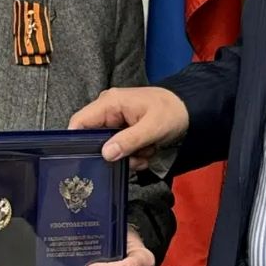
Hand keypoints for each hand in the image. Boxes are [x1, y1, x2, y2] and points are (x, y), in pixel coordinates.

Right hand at [69, 85, 188, 166]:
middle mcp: (108, 111)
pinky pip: (121, 148)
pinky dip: (134, 154)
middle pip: (95, 139)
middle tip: (134, 157)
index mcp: (109, 103)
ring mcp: (116, 121)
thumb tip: (105, 154)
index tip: (84, 162)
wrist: (190, 110)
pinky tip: (148, 151)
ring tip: (146, 152)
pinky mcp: (125, 130)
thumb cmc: (171, 112)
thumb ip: (128, 140)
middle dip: (114, 153)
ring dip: (128, 155)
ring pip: (110, 148)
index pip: (79, 122)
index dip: (76, 141)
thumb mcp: (152, 128)